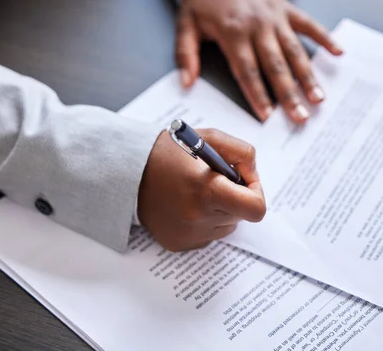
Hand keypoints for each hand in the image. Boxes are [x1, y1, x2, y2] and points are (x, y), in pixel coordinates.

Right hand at [137, 129, 265, 251]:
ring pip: (225, 226)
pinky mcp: (178, 244)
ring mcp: (188, 235)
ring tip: (196, 191)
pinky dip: (204, 221)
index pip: (255, 209)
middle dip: (234, 197)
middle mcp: (198, 218)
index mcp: (208, 191)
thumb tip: (253, 175)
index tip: (243, 181)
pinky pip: (207, 235)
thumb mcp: (209, 138)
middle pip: (240, 215)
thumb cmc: (169, 152)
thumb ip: (241, 153)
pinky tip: (185, 204)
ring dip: (219, 209)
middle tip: (214, 180)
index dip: (255, 193)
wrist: (127, 171)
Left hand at [176, 0, 342, 122]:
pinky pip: (309, 24)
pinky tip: (338, 53)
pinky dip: (325, 38)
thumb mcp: (186, 22)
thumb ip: (185, 54)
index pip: (247, 71)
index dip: (257, 95)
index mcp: (232, 33)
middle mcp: (258, 27)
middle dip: (288, 94)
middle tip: (300, 117)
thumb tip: (186, 83)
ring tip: (318, 98)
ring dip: (308, 76)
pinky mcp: (287, 9)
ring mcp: (276, 17)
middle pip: (275, 66)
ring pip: (294, 51)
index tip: (267, 117)